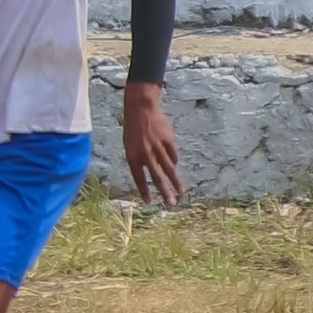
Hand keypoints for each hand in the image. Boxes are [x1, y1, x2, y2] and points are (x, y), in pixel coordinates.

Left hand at [119, 81, 181, 204]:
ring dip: (175, 181)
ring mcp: (158, 148)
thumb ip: (140, 160)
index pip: (139, 177)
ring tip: (181, 191)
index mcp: (132, 155)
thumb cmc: (133, 129)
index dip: (144, 190)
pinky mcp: (168, 141)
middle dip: (164, 191)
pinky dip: (174, 161)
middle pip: (157, 176)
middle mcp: (145, 154)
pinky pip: (173, 155)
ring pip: (168, 168)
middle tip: (171, 204)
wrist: (141, 109)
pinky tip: (175, 166)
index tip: (149, 202)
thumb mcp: (130, 145)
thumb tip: (155, 172)